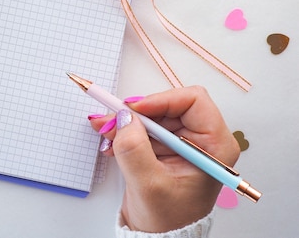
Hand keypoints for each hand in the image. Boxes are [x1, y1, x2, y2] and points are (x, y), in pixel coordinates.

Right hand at [89, 86, 239, 232]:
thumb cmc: (168, 219)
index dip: (161, 100)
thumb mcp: (149, 185)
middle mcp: (201, 140)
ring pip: (152, 114)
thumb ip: (134, 149)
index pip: (193, 102)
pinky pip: (143, 127)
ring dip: (126, 122)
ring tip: (105, 132)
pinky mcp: (165, 146)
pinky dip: (124, 131)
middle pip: (167, 106)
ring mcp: (182, 142)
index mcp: (214, 147)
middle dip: (136, 112)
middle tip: (111, 120)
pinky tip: (111, 143)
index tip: (134, 110)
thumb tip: (124, 117)